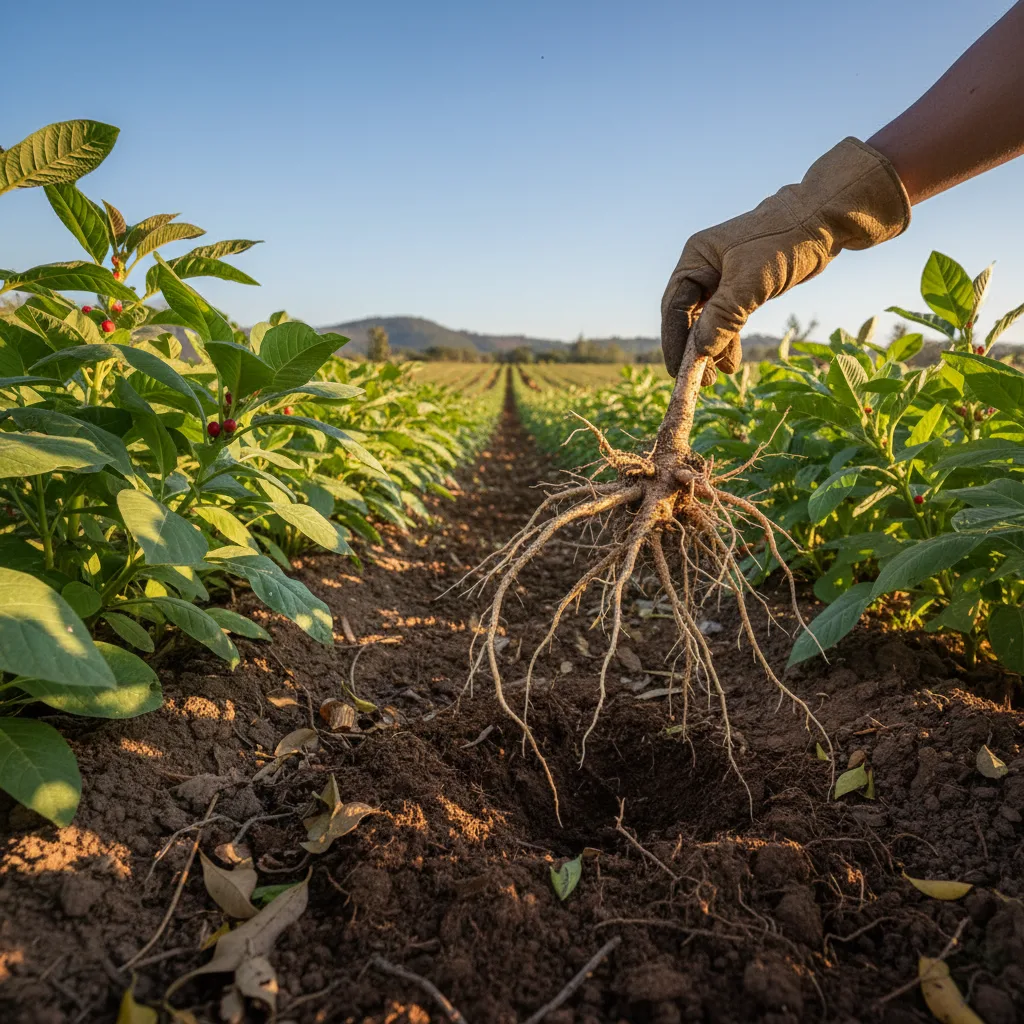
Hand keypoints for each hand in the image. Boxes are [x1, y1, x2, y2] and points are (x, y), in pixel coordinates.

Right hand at [660, 137, 910, 381]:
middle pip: (688, 317)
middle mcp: (704, 268)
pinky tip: (730, 362)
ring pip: (708, 322)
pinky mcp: (743, 286)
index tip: (677, 371)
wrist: (824, 219)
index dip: (674, 341)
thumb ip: (722, 317)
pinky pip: (727, 319)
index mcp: (696, 258)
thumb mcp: (750, 282)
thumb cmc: (784, 242)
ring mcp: (723, 278)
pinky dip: (728, 340)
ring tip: (716, 378)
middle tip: (699, 382)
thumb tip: (699, 351)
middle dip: (693, 350)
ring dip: (711, 349)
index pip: (675, 306)